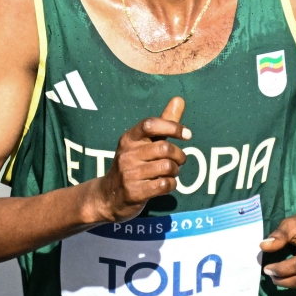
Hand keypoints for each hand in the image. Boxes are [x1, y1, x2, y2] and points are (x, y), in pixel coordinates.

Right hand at [90, 97, 189, 222]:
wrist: (108, 197)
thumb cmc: (132, 164)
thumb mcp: (143, 142)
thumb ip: (163, 122)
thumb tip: (179, 99)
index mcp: (129, 138)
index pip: (150, 124)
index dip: (172, 127)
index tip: (187, 134)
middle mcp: (127, 154)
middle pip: (165, 148)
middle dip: (179, 156)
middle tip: (179, 161)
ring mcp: (129, 174)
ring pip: (167, 167)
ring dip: (176, 171)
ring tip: (171, 173)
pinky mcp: (134, 192)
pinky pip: (164, 185)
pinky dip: (172, 185)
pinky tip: (165, 184)